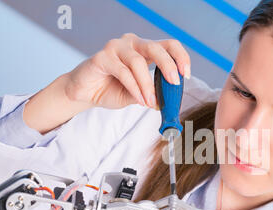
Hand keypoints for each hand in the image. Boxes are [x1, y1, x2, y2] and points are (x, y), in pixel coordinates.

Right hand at [64, 33, 190, 109]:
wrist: (86, 93)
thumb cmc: (113, 89)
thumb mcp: (139, 95)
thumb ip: (153, 94)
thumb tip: (168, 102)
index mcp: (145, 49)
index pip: (168, 45)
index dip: (181, 57)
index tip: (186, 75)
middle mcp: (132, 44)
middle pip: (155, 47)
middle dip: (168, 65)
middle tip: (174, 83)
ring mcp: (116, 48)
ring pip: (138, 62)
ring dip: (147, 85)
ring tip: (150, 102)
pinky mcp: (101, 57)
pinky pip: (123, 72)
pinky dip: (134, 88)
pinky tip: (139, 99)